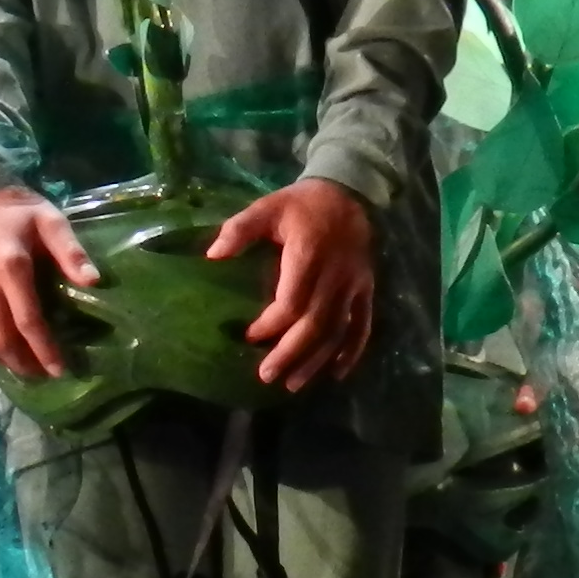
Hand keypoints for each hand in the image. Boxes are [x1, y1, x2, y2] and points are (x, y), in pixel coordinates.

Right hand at [0, 185, 96, 379]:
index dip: (45, 351)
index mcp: (10, 264)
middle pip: (1, 338)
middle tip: (40, 373)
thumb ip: (71, 252)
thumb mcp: (51, 221)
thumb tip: (94, 282)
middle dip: (23, 362)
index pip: (28, 321)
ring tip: (17, 362)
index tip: (60, 369)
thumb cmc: (17, 211)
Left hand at [220, 175, 376, 390]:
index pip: (292, 302)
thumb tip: (212, 255)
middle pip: (315, 324)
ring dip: (316, 360)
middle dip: (291, 353)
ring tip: (293, 384)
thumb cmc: (301, 205)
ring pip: (338, 330)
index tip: (249, 335)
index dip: (271, 324)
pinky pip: (362, 325)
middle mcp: (335, 275)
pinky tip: (336, 373)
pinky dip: (351, 351)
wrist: (349, 193)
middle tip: (267, 376)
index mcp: (309, 255)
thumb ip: (240, 229)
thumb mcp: (267, 207)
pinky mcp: (366, 290)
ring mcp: (354, 285)